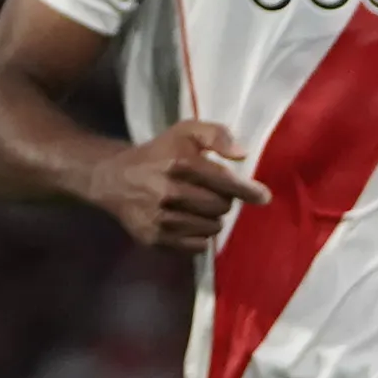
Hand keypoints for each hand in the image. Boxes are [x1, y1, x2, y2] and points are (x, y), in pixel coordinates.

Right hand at [90, 119, 267, 251]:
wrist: (114, 179)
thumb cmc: (159, 154)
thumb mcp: (185, 131)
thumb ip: (216, 134)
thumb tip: (242, 154)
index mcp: (180, 163)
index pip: (225, 181)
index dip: (248, 190)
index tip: (263, 196)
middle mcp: (169, 192)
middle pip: (221, 207)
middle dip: (223, 200)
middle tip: (213, 193)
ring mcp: (161, 219)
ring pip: (211, 228)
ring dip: (212, 218)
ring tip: (199, 206)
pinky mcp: (155, 239)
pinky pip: (196, 246)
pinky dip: (200, 235)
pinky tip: (189, 221)